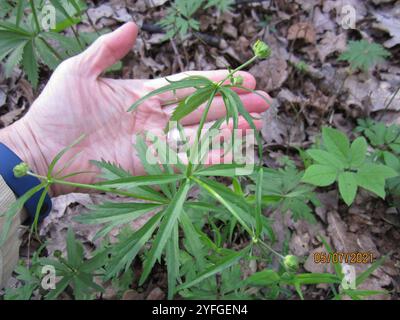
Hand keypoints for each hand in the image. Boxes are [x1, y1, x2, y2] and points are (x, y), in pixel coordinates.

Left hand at [0, 22, 269, 194]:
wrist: (42, 149)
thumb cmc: (57, 109)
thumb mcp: (80, 70)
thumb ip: (108, 49)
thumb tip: (131, 25)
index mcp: (145, 94)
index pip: (189, 85)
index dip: (217, 81)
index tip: (244, 78)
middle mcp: (157, 119)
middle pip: (204, 110)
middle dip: (235, 106)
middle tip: (265, 103)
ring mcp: (157, 143)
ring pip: (202, 136)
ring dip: (231, 131)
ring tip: (259, 125)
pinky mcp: (153, 165)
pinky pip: (188, 160)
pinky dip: (213, 157)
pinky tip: (237, 150)